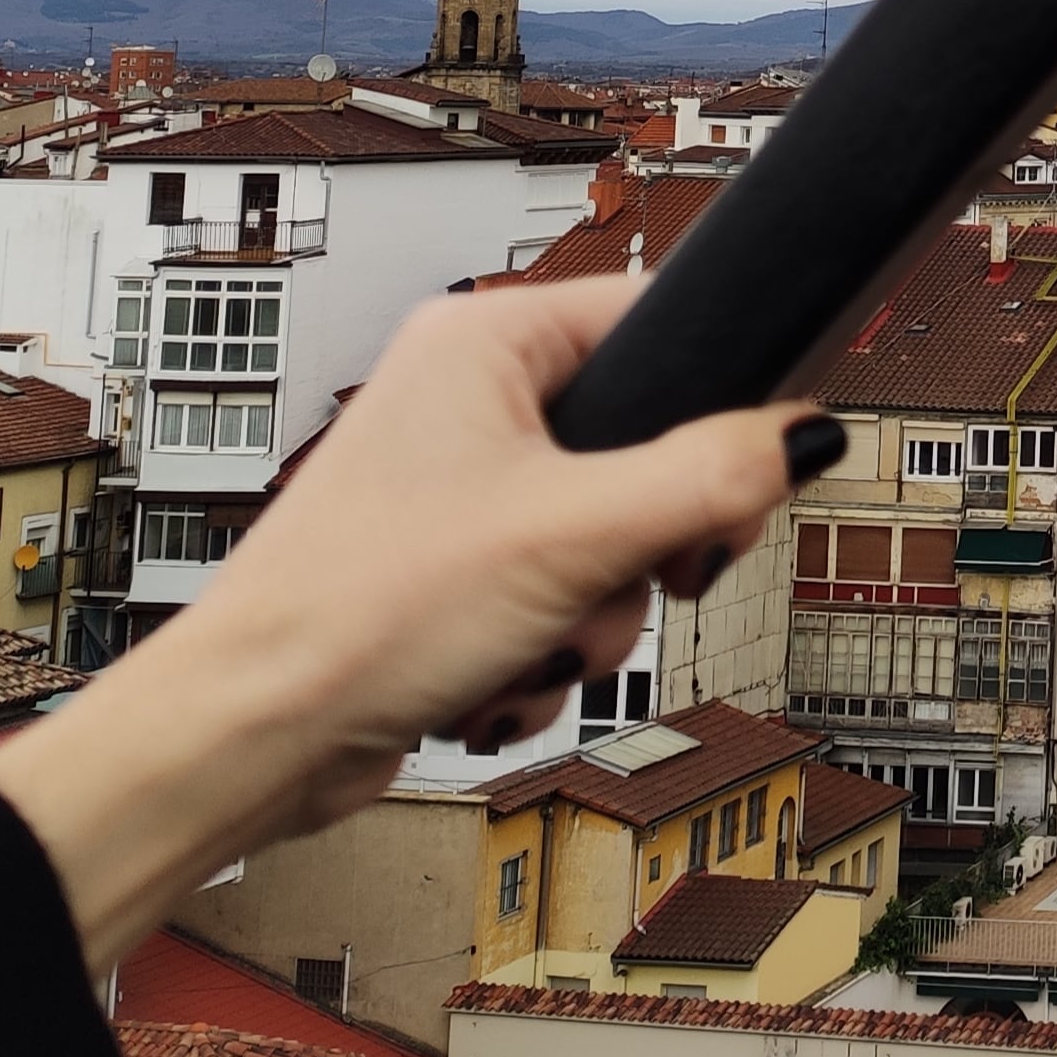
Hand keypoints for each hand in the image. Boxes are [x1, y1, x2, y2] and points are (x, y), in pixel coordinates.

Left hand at [0, 271, 829, 975]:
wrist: (255, 734)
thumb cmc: (360, 609)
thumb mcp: (576, 534)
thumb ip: (707, 479)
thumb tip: (801, 436)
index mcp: (485, 341)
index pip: (658, 322)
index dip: (715, 400)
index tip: (742, 470)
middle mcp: (469, 400)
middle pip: (646, 449)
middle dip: (644, 546)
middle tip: (630, 573)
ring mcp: (462, 489)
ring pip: (609, 539)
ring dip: (593, 615)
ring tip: (532, 639)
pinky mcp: (455, 571)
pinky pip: (558, 597)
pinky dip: (545, 650)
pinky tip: (494, 674)